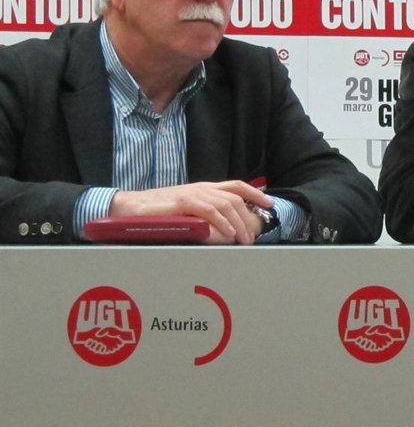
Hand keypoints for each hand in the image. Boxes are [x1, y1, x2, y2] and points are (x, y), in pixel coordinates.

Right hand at [109, 180, 273, 244]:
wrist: (130, 206)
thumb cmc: (157, 211)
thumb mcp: (186, 209)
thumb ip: (203, 213)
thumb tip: (222, 227)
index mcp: (204, 188)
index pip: (236, 186)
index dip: (255, 194)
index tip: (269, 204)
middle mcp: (202, 188)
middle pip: (235, 198)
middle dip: (248, 216)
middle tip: (253, 236)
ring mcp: (194, 193)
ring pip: (226, 205)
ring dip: (238, 224)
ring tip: (244, 240)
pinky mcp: (184, 201)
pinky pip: (210, 211)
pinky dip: (222, 223)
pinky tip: (229, 234)